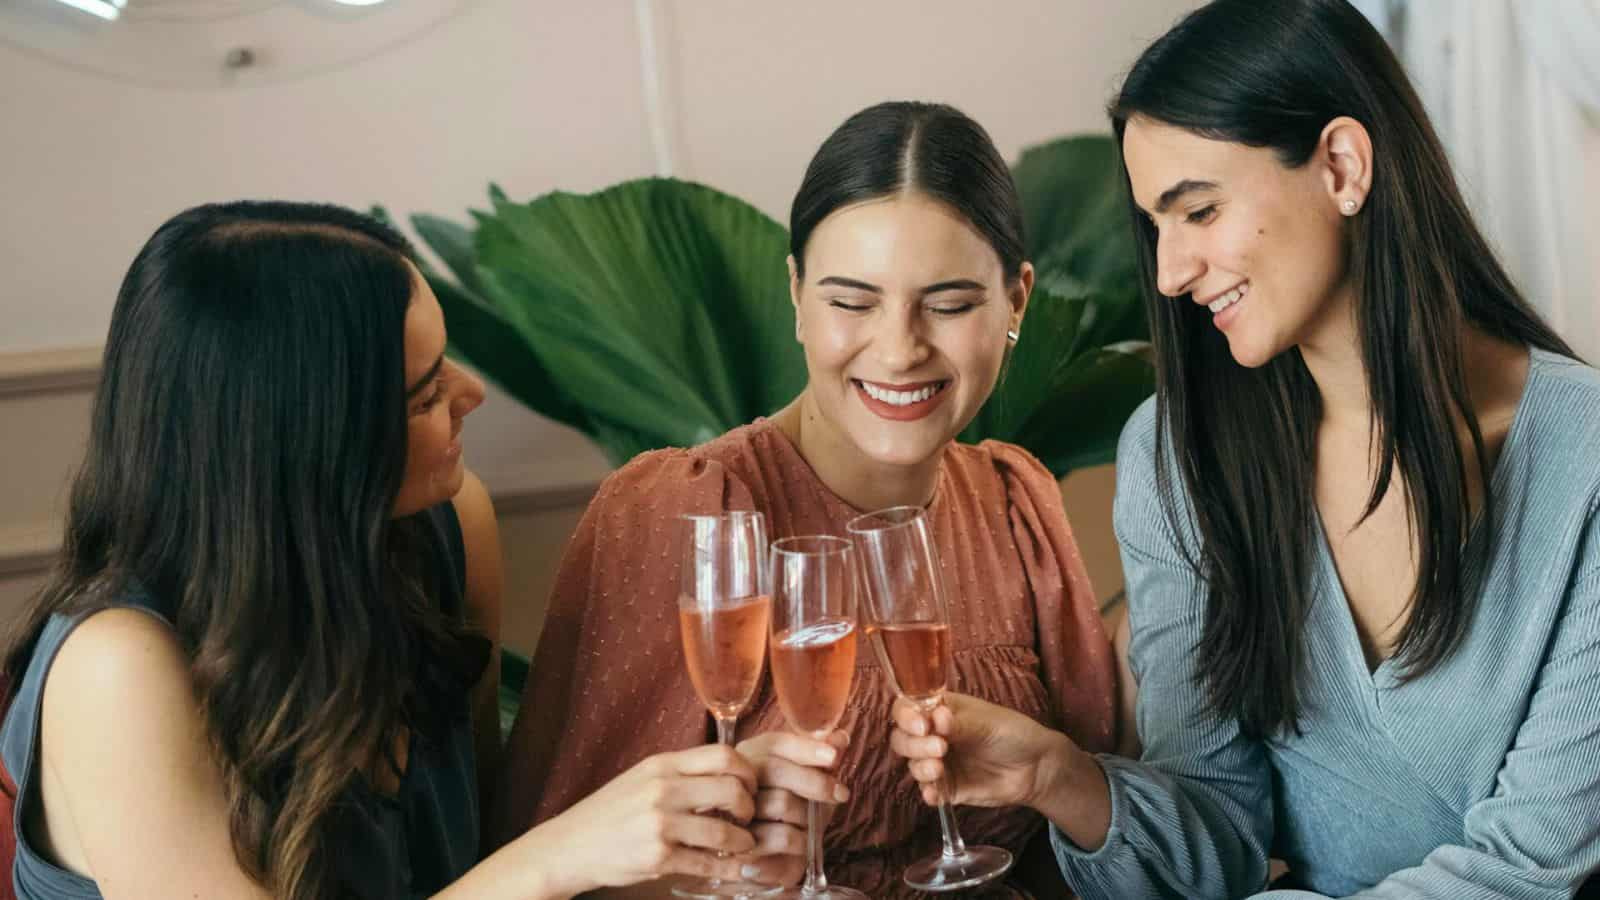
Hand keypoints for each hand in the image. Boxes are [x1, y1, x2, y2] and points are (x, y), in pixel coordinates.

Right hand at [527, 744, 758, 894]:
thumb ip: (681, 774)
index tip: (750, 786)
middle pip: (731, 788)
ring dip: (744, 841)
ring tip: (744, 845)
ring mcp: (660, 824)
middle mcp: (662, 789)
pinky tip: (734, 868)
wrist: (571, 846)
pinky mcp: (658, 857)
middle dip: (750, 806)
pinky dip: (727, 867)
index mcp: (662, 765)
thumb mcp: (643, 779)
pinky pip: (707, 863)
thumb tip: (727, 776)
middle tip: (749, 817)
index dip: (747, 771)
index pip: (723, 755)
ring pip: (724, 830)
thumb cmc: (611, 812)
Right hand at [732, 729, 849, 885]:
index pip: (774, 743)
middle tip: (840, 794)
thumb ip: (822, 760)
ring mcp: (733, 813)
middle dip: (815, 782)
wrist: (773, 861)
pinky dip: (801, 840)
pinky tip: (802, 843)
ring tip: (812, 825)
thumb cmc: (791, 816)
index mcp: (749, 758)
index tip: (833, 756)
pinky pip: (781, 835)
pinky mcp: (740, 845)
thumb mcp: (810, 784)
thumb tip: (840, 737)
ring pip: (781, 802)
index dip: (806, 748)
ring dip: (808, 816)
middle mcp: (735, 781)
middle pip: (775, 769)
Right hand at [889, 692, 1069, 810]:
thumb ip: (959, 723)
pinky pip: (929, 791)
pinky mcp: (948, 788)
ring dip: (920, 767)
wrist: (1036, 768)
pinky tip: (936, 793)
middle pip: (902, 739)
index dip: (907, 717)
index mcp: (939, 711)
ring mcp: (939, 762)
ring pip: (912, 765)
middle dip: (914, 744)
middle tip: (940, 748)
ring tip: (940, 768)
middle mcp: (933, 735)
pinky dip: (928, 792)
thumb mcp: (986, 723)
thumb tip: (934, 717)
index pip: (907, 709)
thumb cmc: (1012, 733)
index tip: (922, 725)